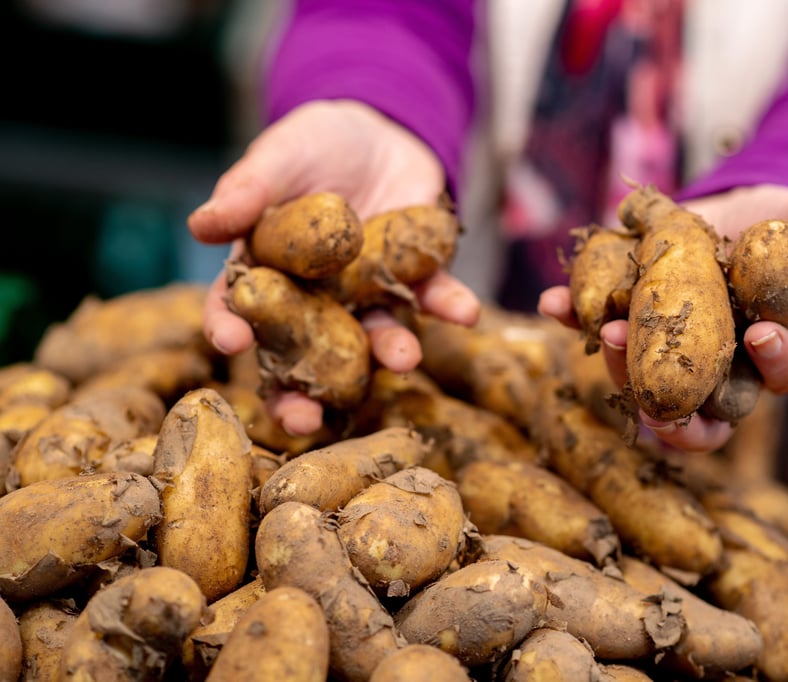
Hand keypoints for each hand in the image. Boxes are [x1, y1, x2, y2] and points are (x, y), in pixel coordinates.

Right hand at [188, 100, 480, 434]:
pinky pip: (433, 298)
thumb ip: (247, 190)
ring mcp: (368, 294)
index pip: (240, 307)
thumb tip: (200, 225)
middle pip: (304, 354)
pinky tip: (466, 312)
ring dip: (390, 352)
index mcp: (269, 272)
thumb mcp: (281, 155)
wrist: (383, 130)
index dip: (230, 327)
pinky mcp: (416, 279)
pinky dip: (450, 306)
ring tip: (403, 360)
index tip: (229, 344)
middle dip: (304, 392)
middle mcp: (317, 299)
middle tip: (304, 421)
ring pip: (374, 336)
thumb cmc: (316, 144)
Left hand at [538, 184, 787, 451]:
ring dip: (625, 365)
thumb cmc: (772, 228)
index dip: (777, 361)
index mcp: (774, 349)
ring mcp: (669, 356)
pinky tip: (555, 303)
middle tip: (663, 399)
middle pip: (707, 411)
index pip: (786, 372)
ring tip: (609, 333)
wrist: (722, 215)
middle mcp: (721, 369)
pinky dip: (574, 319)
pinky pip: (599, 333)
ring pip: (648, 385)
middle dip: (682, 408)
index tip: (760, 334)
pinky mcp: (627, 329)